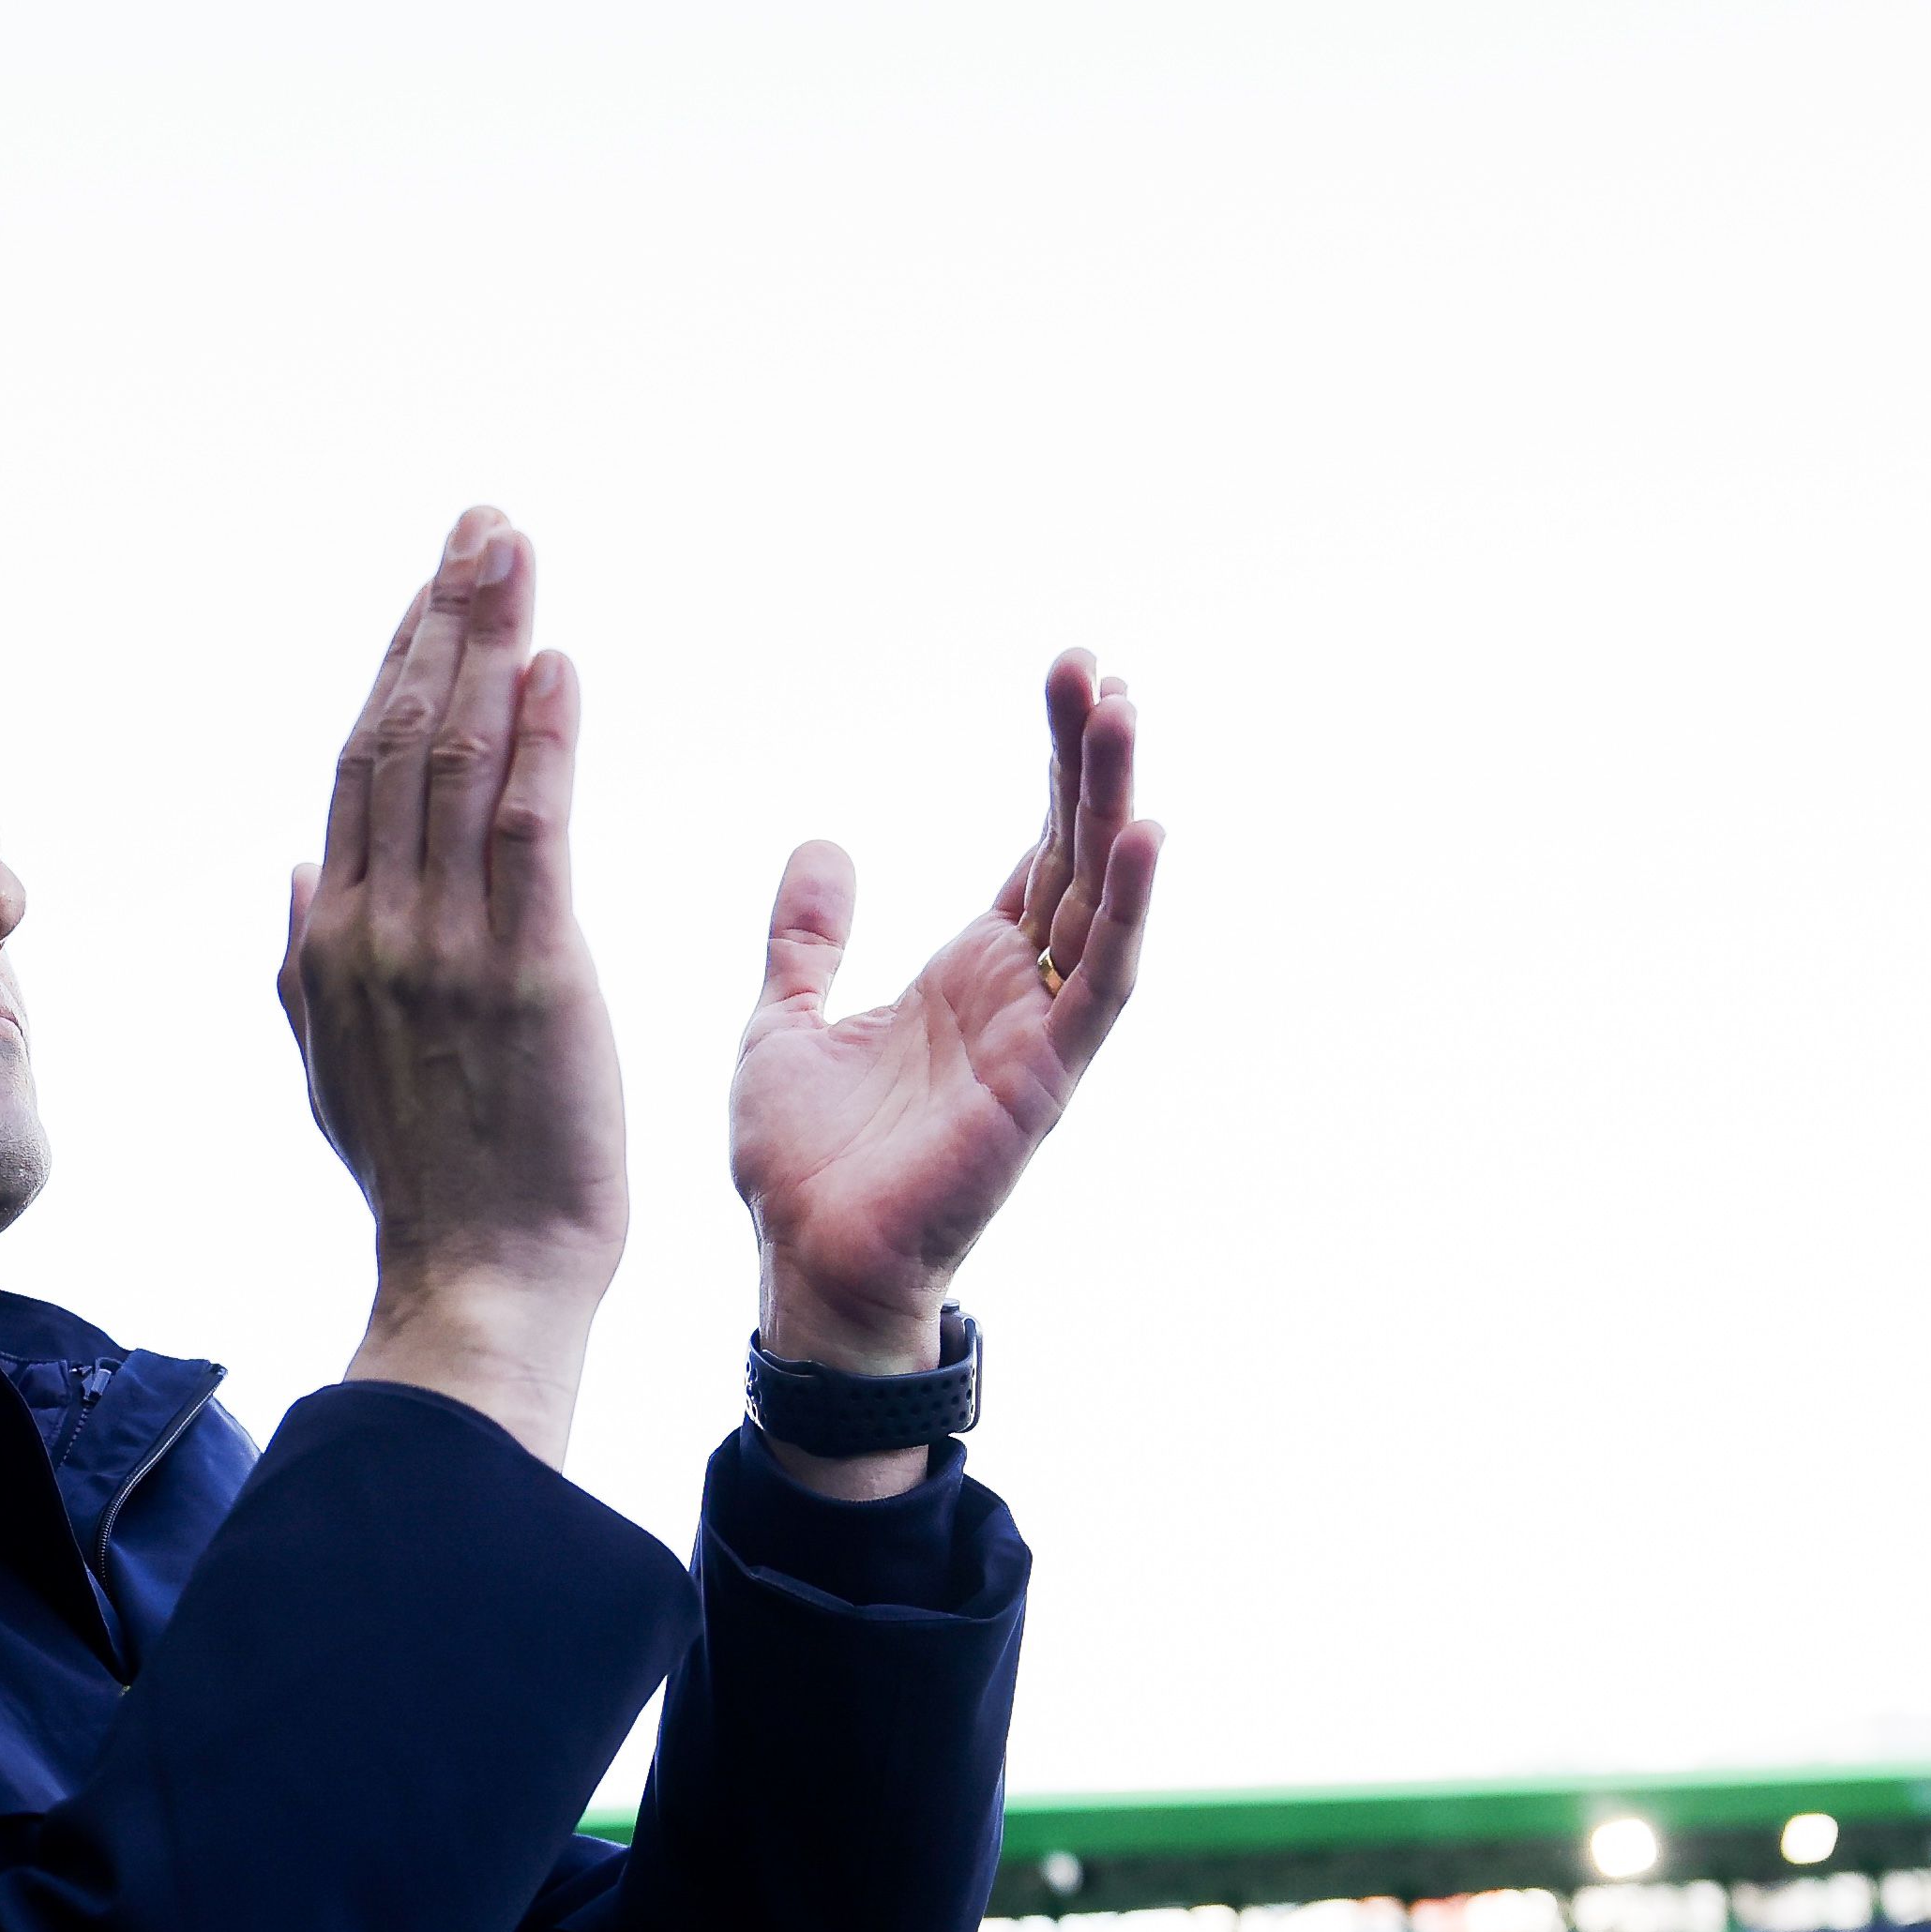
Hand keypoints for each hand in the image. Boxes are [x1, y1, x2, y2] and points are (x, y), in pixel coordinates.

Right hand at [280, 509, 628, 1464]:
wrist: (480, 1280)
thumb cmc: (432, 1182)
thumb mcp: (338, 1068)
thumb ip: (306, 965)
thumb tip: (299, 867)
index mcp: (334, 939)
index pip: (364, 768)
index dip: (402, 662)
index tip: (439, 579)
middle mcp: (376, 927)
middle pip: (403, 739)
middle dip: (443, 618)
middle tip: (485, 524)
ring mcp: (447, 952)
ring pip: (458, 766)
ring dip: (488, 645)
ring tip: (514, 554)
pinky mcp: (529, 980)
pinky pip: (529, 838)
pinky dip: (539, 744)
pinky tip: (554, 666)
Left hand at [728, 650, 1160, 1488]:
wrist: (804, 1265)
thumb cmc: (803, 1165)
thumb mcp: (785, 1018)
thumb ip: (811, 936)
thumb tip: (823, 845)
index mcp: (968, 973)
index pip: (1034, 845)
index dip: (1054, 764)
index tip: (1066, 673)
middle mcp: (1019, 993)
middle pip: (1074, 851)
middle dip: (1088, 758)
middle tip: (1095, 666)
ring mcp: (1041, 1034)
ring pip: (1098, 898)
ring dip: (1115, 805)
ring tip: (1123, 708)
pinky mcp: (1046, 1079)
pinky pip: (1101, 983)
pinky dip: (1126, 908)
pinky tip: (1145, 830)